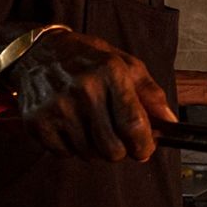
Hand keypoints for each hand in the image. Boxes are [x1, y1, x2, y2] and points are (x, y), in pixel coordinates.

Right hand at [8, 30, 175, 162]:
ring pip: (90, 154)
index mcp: (110, 72)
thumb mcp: (125, 64)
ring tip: (94, 128)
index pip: (133, 123)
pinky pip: (65, 154)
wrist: (37, 52)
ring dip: (97, 150)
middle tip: (120, 142)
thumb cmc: (87, 58)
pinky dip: (73, 148)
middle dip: (122, 151)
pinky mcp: (37, 121)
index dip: (144, 145)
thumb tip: (169, 121)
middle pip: (112, 148)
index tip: (145, 150)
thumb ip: (150, 93)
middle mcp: (84, 89)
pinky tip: (74, 128)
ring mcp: (58, 107)